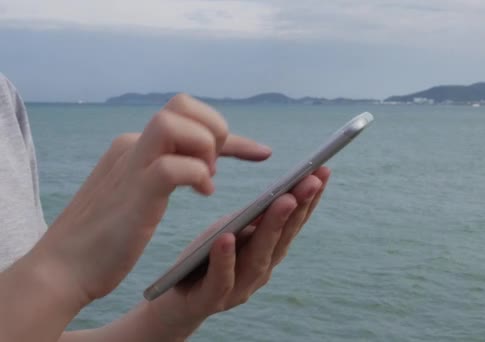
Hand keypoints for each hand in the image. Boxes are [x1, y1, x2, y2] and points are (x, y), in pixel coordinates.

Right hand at [30, 94, 271, 305]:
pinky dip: (197, 176)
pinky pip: (174, 165)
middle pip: (182, 104)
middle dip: (214, 129)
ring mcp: (132, 164)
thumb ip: (172, 170)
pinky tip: (202, 194)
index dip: (230, 133)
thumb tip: (207, 164)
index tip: (262, 153)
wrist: (64, 268)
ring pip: (176, 122)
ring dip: (205, 147)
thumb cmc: (109, 235)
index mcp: (135, 145)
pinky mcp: (135, 191)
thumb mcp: (144, 193)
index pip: (187, 116)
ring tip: (207, 179)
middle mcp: (133, 145)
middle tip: (215, 169)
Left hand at [144, 166, 330, 339]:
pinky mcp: (211, 299)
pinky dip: (226, 258)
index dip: (310, 199)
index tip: (322, 171)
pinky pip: (221, 278)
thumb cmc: (206, 258)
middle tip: (312, 180)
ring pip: (259, 256)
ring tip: (284, 200)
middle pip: (283, 237)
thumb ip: (252, 219)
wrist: (174, 298)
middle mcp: (261, 270)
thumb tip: (278, 192)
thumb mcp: (230, 230)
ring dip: (273, 227)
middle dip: (300, 207)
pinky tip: (228, 237)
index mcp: (269, 252)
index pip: (293, 223)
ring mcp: (239, 287)